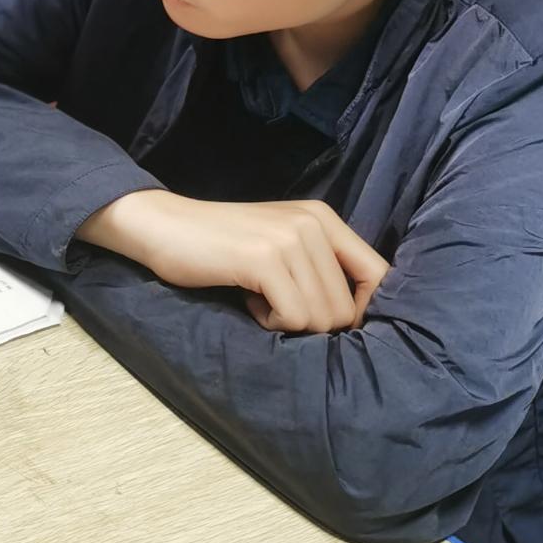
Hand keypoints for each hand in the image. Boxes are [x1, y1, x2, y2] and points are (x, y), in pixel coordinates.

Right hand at [77, 191, 388, 335]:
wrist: (163, 226)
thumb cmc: (222, 246)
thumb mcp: (282, 246)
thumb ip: (321, 269)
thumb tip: (360, 320)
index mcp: (324, 218)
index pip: (379, 275)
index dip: (363, 312)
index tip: (326, 322)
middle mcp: (314, 223)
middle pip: (347, 309)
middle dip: (312, 323)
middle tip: (274, 303)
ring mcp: (289, 239)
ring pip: (322, 318)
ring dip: (289, 324)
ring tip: (260, 298)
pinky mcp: (264, 259)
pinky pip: (293, 318)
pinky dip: (270, 323)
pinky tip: (248, 300)